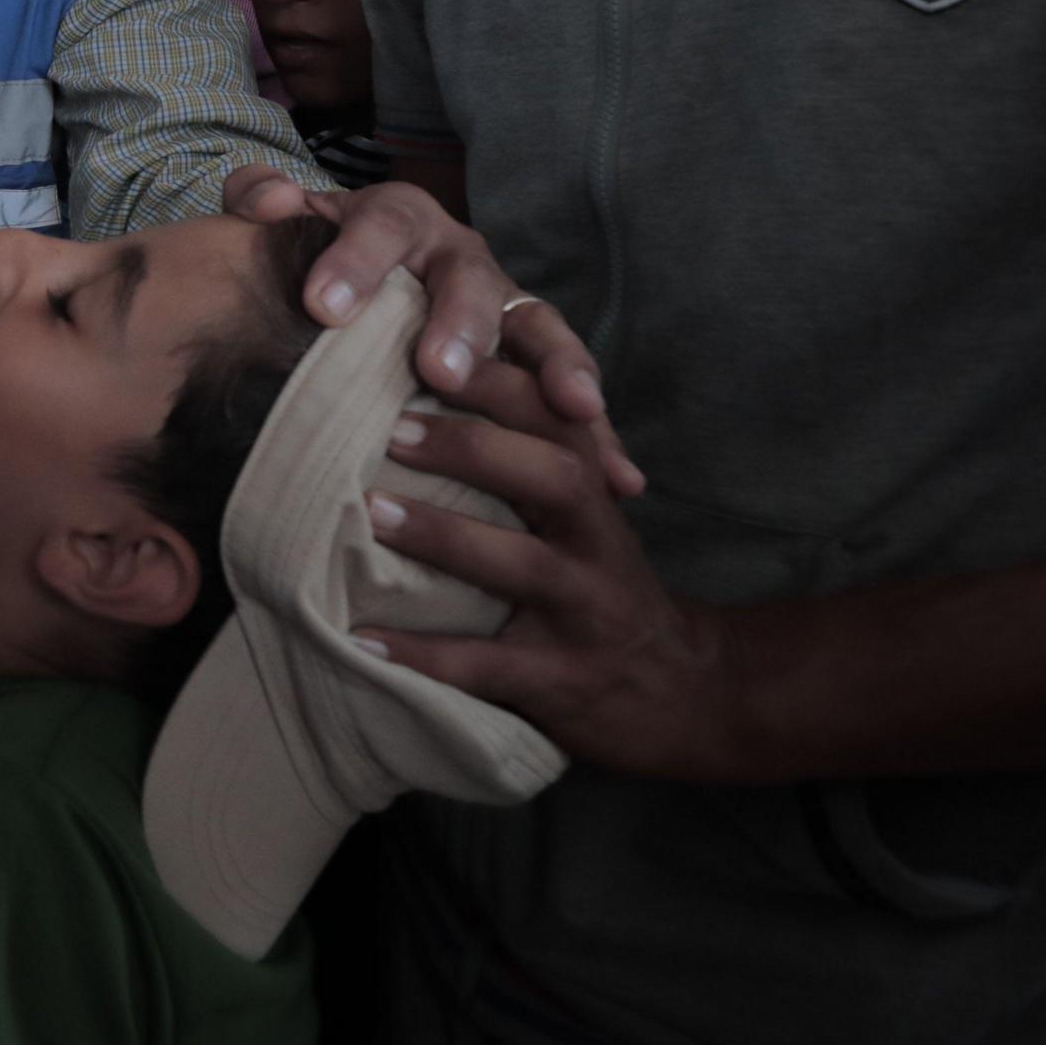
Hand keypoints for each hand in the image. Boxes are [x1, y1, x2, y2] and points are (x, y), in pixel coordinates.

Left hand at [222, 167, 642, 497]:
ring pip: (540, 331)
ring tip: (574, 408)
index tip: (323, 306)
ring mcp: (505, 310)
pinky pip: (569, 396)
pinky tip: (620, 478)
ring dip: (558, 369)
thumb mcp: (286, 226)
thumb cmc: (316, 263)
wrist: (359, 283)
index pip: (382, 225)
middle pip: (470, 281)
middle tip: (440, 369)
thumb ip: (262, 201)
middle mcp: (462, 259)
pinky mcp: (532, 363)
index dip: (357, 260)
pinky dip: (601, 435)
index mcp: (399, 219)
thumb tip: (271, 200)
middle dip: (462, 323)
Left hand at [361, 386, 757, 782]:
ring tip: (367, 513)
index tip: (431, 352)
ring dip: (442, 535)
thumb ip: (529, 463)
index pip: (561, 419)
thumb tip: (429, 387)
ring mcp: (584, 614)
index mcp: (595, 496)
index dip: (504, 382)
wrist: (683, 692)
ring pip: (522, 565)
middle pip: (554, 478)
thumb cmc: (599, 585)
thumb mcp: (583, 520)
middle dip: (472, 448)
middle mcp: (598, 546)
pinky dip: (423, 653)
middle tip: (389, 429)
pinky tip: (362, 638)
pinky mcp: (560, 681)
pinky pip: (486, 665)